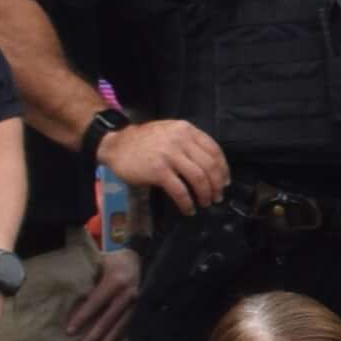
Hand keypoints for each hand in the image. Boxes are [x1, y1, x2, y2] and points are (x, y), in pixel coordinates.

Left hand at [65, 246, 138, 340]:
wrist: (141, 260)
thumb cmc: (114, 262)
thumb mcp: (101, 263)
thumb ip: (90, 279)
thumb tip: (70, 298)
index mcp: (116, 281)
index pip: (95, 303)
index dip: (82, 318)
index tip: (69, 332)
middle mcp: (129, 295)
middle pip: (107, 321)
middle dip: (92, 339)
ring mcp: (138, 306)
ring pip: (120, 330)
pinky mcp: (143, 313)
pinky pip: (131, 333)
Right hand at [102, 117, 229, 215]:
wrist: (116, 144)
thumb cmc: (143, 141)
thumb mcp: (170, 132)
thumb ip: (188, 143)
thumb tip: (210, 166)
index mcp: (186, 130)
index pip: (214, 150)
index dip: (223, 169)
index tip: (225, 182)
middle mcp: (181, 140)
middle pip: (210, 165)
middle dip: (217, 184)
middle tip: (217, 197)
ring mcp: (169, 155)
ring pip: (199, 178)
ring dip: (205, 194)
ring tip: (205, 203)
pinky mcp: (158, 170)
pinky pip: (180, 190)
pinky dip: (187, 202)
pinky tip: (188, 209)